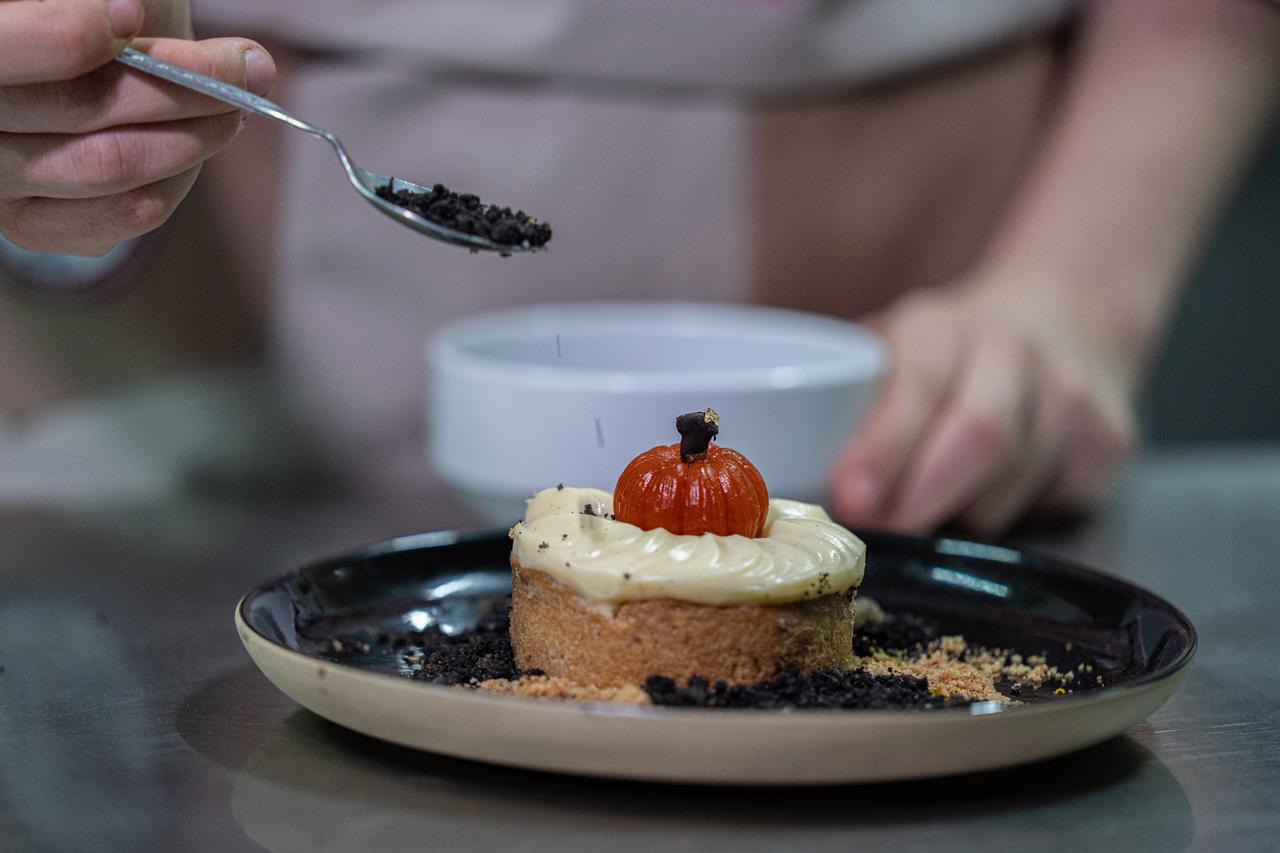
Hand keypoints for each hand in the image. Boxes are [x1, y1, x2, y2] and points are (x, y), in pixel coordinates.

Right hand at [0, 0, 274, 254]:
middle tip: (245, 66)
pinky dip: (179, 177)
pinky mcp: (39, 226)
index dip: (68, 35)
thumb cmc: (81, 18)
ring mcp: (0, 186)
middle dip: (179, 84)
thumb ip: (123, 8)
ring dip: (195, 134)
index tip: (131, 13)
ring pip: (110, 166)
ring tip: (238, 106)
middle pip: (79, 107)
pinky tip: (201, 144)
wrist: (66, 77)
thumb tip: (219, 51)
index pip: (3, 46)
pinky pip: (128, 212)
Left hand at [830, 283, 1136, 536]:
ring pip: (1013, 484)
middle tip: (882, 538)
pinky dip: (1010, 517)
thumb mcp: (887, 353)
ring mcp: (1070, 395)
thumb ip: (839, 402)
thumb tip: (773, 474)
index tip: (852, 500)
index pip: (916, 386)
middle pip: (980, 438)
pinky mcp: (1109, 442)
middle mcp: (1014, 350)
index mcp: (941, 328)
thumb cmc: (945, 356)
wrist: (1065, 317)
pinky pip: (1052, 502)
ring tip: (927, 514)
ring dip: (960, 515)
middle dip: (923, 499)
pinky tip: (988, 499)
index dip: (884, 448)